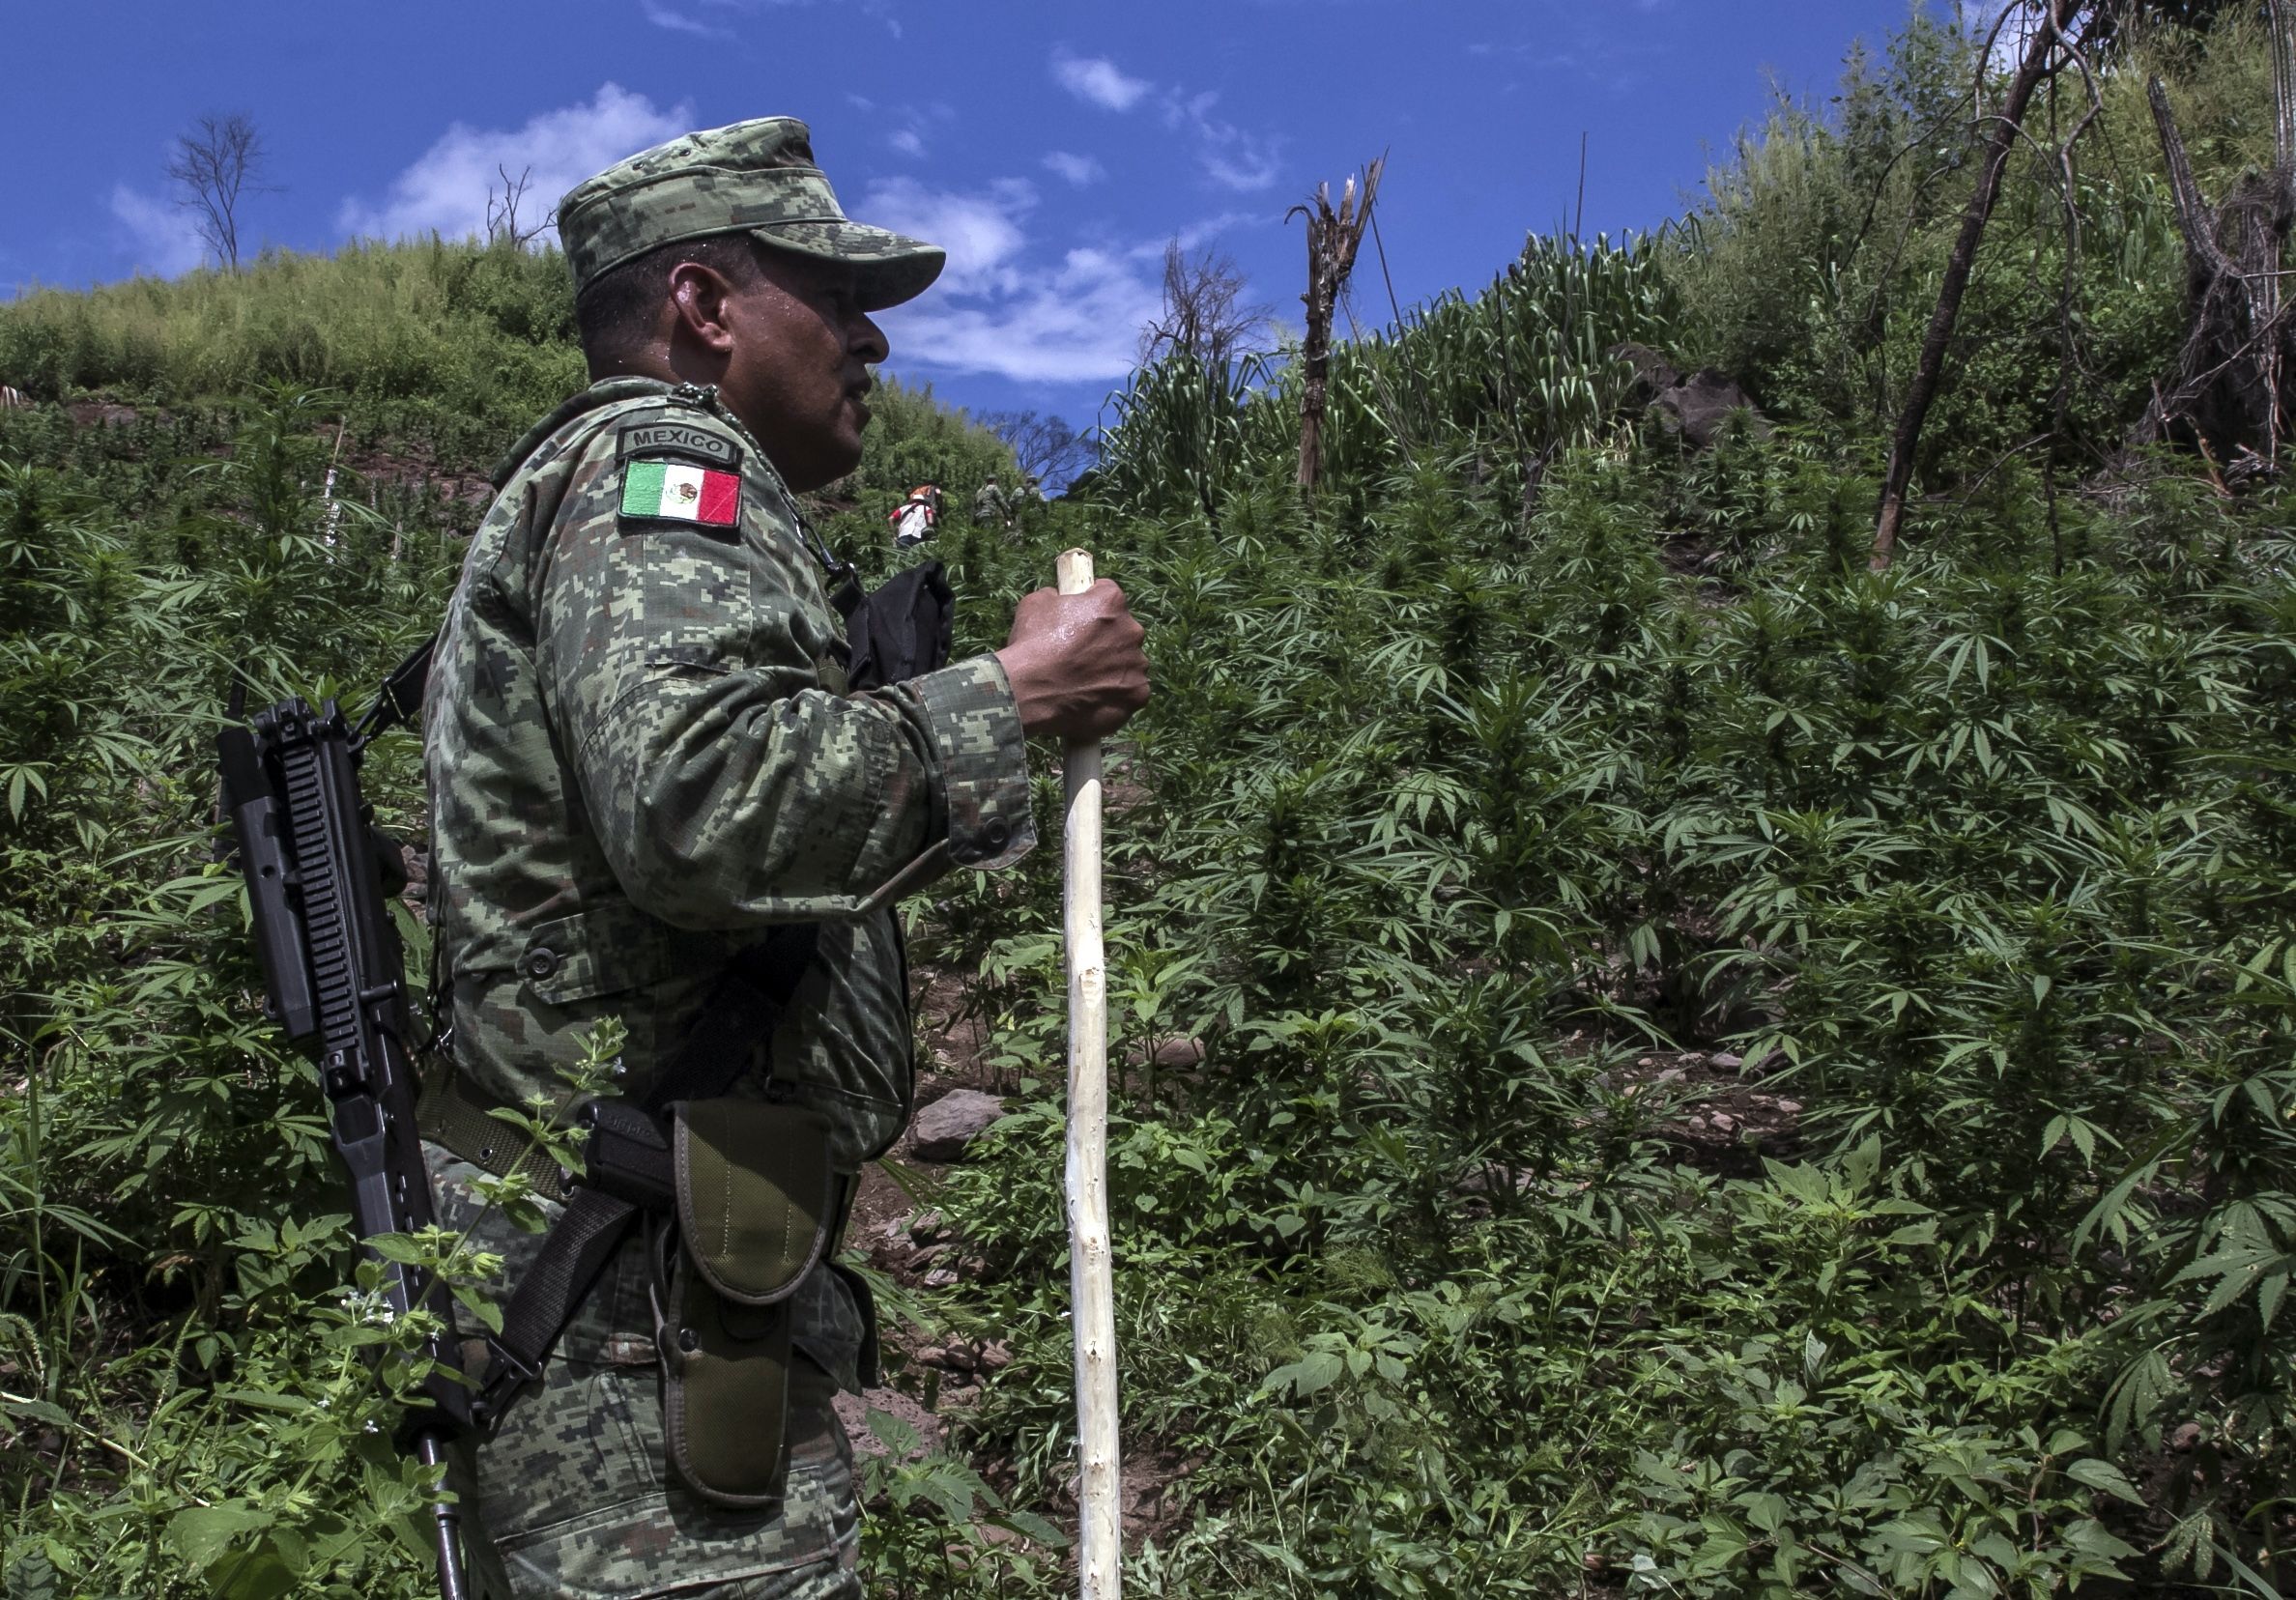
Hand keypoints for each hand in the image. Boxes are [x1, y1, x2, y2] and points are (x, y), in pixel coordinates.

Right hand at [994, 579, 1149, 740]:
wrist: (1030, 692)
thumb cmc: (1031, 645)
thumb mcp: (1035, 603)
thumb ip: (1056, 597)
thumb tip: (1059, 598)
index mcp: (1111, 602)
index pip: (1108, 594)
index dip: (1091, 605)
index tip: (1080, 618)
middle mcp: (1132, 631)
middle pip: (1123, 630)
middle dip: (1105, 639)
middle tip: (1080, 654)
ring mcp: (1137, 665)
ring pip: (1128, 663)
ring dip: (1112, 668)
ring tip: (1083, 680)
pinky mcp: (1137, 695)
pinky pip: (1130, 692)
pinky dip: (1115, 695)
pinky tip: (1092, 698)